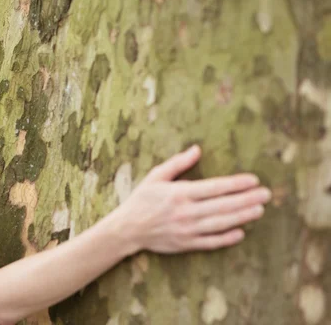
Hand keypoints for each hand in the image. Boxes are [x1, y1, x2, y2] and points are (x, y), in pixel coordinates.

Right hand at [112, 145, 270, 254]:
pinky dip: (226, 238)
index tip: (253, 180)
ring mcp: (186, 229)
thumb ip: (178, 163)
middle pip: (223, 205)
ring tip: (259, 210)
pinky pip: (211, 242)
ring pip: (221, 223)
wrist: (127, 228)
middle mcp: (185, 212)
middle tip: (266, 194)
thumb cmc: (142, 199)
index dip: (236, 184)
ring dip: (242, 217)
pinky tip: (241, 233)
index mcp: (179, 193)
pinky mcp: (185, 244)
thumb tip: (197, 149)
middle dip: (247, 199)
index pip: (214, 187)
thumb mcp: (156, 176)